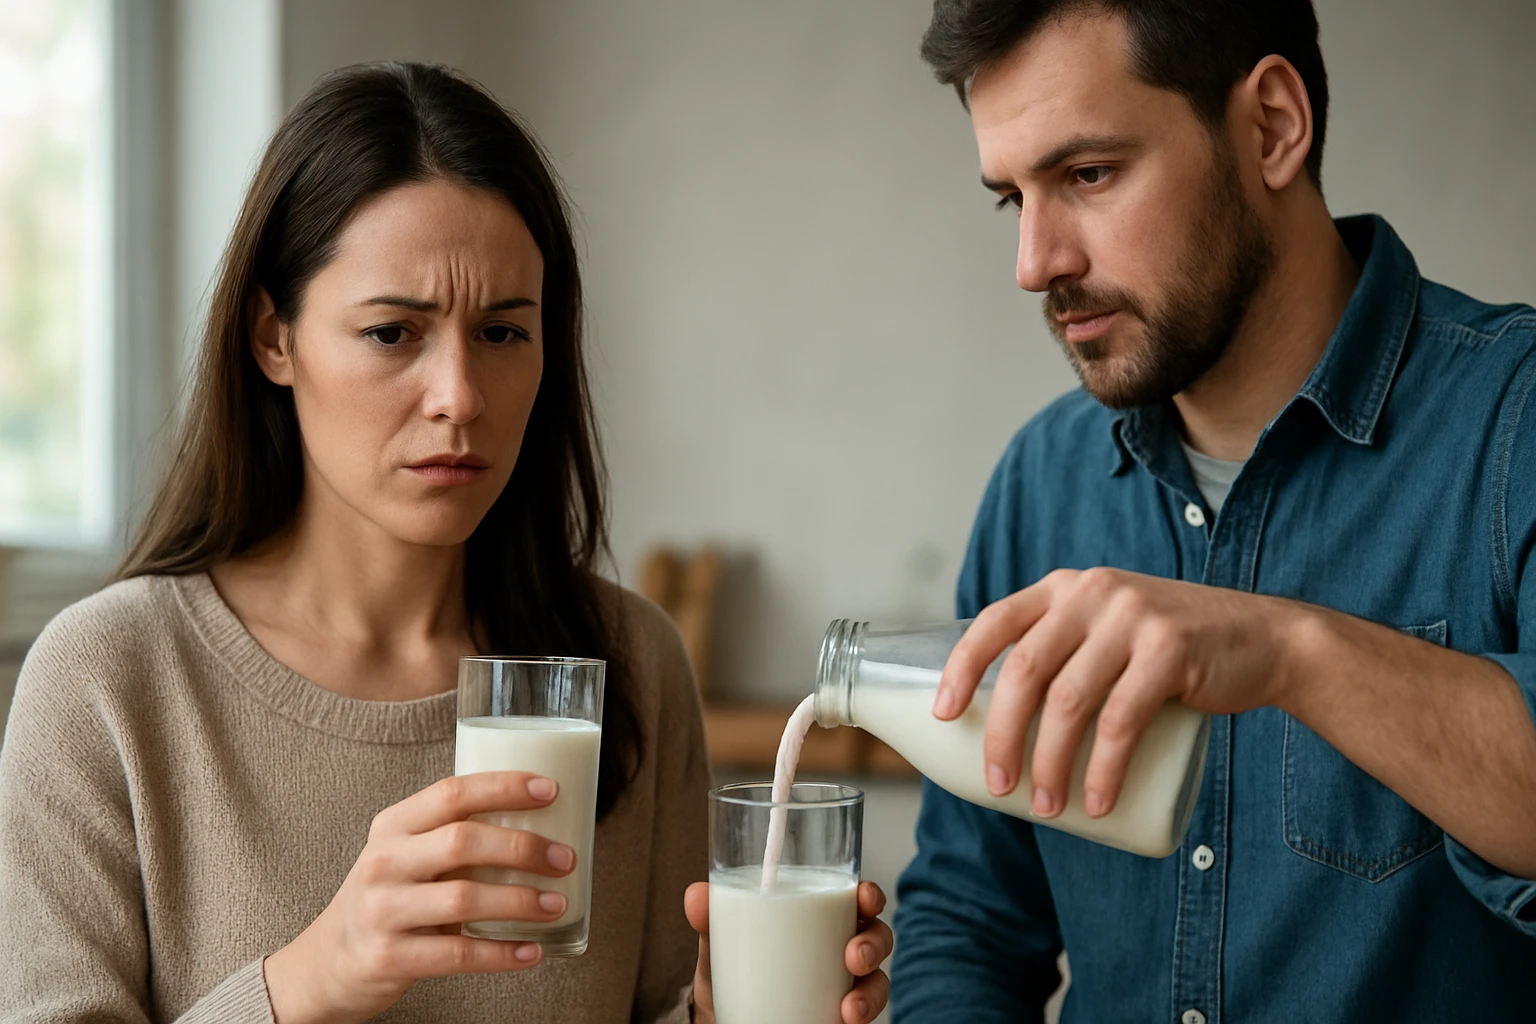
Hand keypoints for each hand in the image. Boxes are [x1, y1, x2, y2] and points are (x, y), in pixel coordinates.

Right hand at [263, 772, 576, 1023]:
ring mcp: (382, 910)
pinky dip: (501, 954)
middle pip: (463, 841)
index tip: (551, 791)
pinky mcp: (389, 957)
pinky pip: (458, 954)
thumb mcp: (406, 855)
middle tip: (564, 859)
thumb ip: (453, 837)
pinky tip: (532, 951)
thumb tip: (541, 825)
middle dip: (523, 847)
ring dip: (521, 902)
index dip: (504, 787)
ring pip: (465, 898)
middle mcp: (384, 862)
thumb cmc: (389, 898)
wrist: (327, 962)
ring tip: (557, 904)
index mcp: (393, 825)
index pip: (452, 793)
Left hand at [683, 880, 891, 1023]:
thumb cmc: (732, 973)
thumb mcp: (718, 946)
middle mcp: (838, 949)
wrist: (724, 1022)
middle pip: (876, 935)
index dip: (869, 894)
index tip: (865, 896)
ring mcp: (844, 985)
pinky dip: (863, 1015)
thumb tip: (696, 895)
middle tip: (855, 956)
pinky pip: (865, 1014)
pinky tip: (845, 1019)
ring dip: (873, 991)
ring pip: (878, 980)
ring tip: (851, 1007)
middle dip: (875, 943)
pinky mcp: (842, 1016)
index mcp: (817, 919)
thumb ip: (711, 921)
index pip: (854, 898)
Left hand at [935, 567, 1299, 820]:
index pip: (994, 622)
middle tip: (998, 786)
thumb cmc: (1171, 650)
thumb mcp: (1108, 628)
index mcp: (1065, 588)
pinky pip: (1122, 719)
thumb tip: (998, 720)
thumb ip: (1065, 649)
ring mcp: (1132, 618)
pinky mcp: (1171, 650)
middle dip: (1002, 735)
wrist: (1264, 638)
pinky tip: (1098, 802)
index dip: (962, 669)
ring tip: (1046, 806)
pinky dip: (1104, 768)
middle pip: (1025, 670)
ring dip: (1050, 762)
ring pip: (1069, 700)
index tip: (942, 715)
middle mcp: (1092, 594)